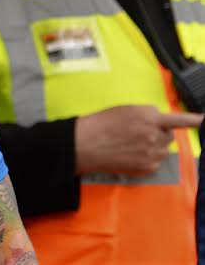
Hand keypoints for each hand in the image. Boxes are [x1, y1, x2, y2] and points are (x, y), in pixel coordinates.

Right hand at [74, 104, 202, 174]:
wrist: (85, 145)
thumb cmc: (100, 124)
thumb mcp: (124, 109)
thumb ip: (146, 113)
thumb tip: (158, 120)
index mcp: (148, 116)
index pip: (177, 119)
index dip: (193, 120)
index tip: (204, 120)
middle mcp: (153, 134)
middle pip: (169, 134)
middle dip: (159, 133)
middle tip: (139, 133)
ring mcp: (152, 152)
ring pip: (164, 148)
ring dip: (154, 146)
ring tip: (132, 145)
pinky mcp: (147, 167)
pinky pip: (157, 162)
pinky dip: (148, 159)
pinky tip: (131, 155)